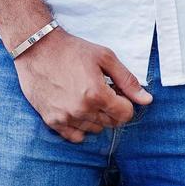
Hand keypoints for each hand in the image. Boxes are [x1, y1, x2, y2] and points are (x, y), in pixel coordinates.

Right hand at [12, 27, 153, 142]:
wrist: (38, 49)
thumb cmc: (72, 50)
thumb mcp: (105, 57)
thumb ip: (127, 80)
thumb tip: (147, 100)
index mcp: (96, 94)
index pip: (125, 114)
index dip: (125, 102)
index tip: (116, 91)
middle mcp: (81, 110)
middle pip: (111, 123)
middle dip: (111, 108)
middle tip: (101, 90)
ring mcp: (65, 117)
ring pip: (94, 129)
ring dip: (96, 116)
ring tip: (86, 95)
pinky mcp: (52, 121)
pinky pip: (75, 136)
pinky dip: (80, 126)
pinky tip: (76, 108)